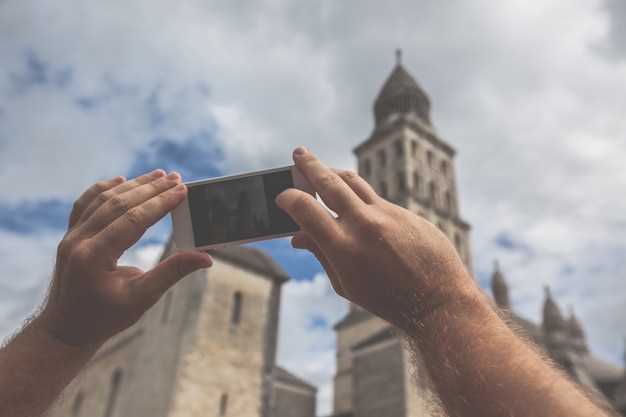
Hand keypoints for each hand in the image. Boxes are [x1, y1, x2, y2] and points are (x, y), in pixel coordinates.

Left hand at [37, 170, 211, 346]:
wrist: (66, 329)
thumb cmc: (105, 318)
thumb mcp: (142, 299)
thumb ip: (172, 273)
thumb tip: (206, 257)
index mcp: (93, 257)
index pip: (132, 219)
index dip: (160, 203)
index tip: (182, 190)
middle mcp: (77, 241)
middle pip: (118, 203)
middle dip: (150, 189)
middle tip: (176, 177)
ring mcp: (70, 236)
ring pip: (102, 200)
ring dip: (132, 185)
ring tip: (158, 175)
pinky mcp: (69, 236)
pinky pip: (85, 204)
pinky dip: (103, 189)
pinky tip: (120, 180)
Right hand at [276, 148, 476, 330]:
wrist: (438, 300)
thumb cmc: (388, 300)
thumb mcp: (346, 285)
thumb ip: (321, 255)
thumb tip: (297, 237)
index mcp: (343, 248)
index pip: (304, 209)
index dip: (288, 198)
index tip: (283, 196)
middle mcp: (364, 224)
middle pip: (328, 181)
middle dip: (309, 165)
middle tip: (298, 153)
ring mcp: (388, 214)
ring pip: (354, 181)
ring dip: (334, 171)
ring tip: (322, 168)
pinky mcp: (406, 212)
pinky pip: (376, 198)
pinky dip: (360, 196)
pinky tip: (356, 203)